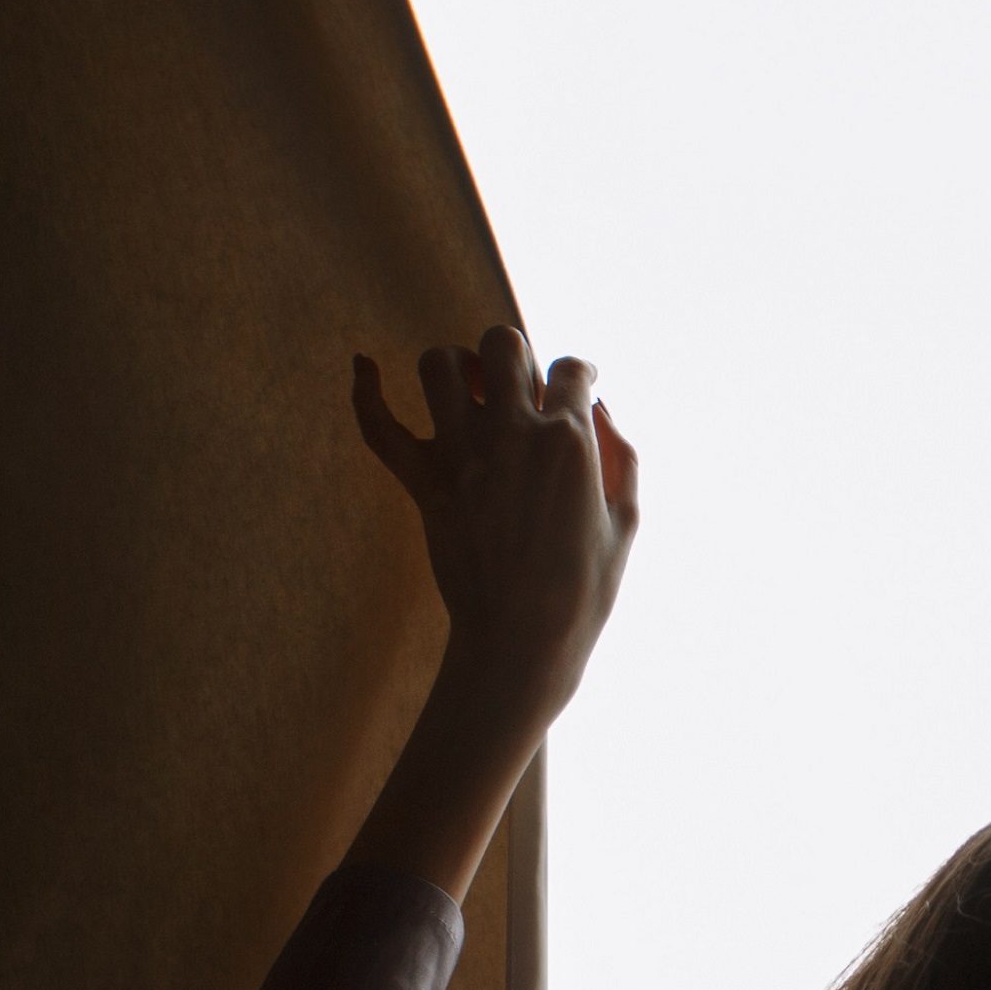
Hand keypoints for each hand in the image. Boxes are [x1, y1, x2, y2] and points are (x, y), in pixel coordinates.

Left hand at [338, 325, 638, 897]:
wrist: (519, 646)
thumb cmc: (582, 594)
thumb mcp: (626, 523)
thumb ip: (622, 456)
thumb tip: (599, 409)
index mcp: (569, 440)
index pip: (572, 368)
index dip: (580, 373)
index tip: (579, 385)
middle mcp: (510, 433)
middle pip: (501, 343)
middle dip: (512, 355)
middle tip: (518, 387)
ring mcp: (460, 456)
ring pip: (439, 365)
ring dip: (453, 368)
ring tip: (467, 392)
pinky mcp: (424, 484)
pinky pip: (379, 427)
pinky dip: (367, 394)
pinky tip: (364, 367)